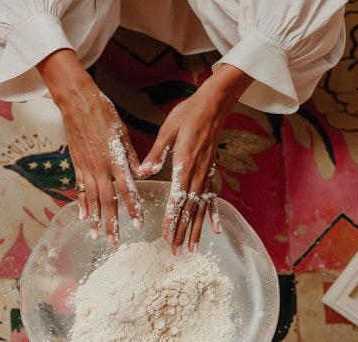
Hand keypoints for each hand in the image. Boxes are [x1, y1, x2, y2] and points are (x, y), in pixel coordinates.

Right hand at [37, 49, 143, 245]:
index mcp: (115, 160)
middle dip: (111, 223)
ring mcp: (86, 168)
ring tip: (96, 235)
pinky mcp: (76, 164)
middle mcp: (100, 168)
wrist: (77, 103)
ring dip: (95, 219)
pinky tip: (83, 216)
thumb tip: (142, 174)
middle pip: (107, 201)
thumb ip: (131, 156)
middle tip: (114, 242)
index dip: (133, 208)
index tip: (138, 224)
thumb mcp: (122, 133)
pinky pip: (80, 188)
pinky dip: (81, 203)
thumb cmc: (103, 114)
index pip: (127, 190)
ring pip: (91, 199)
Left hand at [140, 64, 252, 254]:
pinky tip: (216, 229)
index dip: (172, 219)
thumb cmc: (188, 114)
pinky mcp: (211, 171)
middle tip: (176, 251)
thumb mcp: (168, 131)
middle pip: (189, 209)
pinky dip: (213, 215)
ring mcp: (207, 173)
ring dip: (197, 229)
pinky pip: (213, 197)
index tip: (167, 235)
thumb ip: (156, 154)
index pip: (177, 198)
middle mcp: (198, 173)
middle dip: (183, 231)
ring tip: (194, 248)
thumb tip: (142, 172)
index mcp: (185, 163)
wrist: (213, 105)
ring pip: (201, 208)